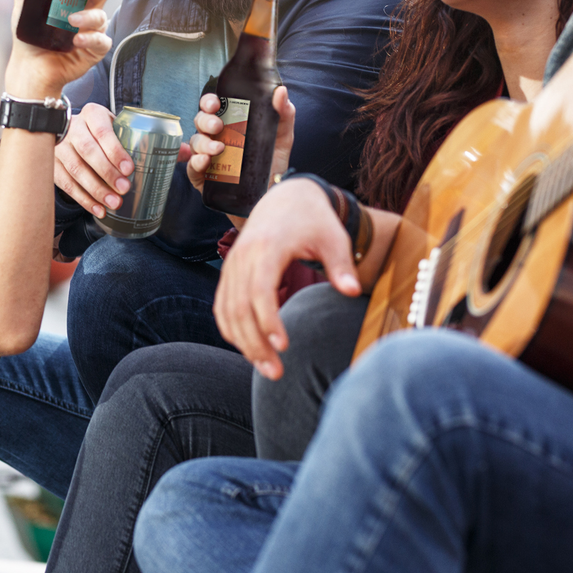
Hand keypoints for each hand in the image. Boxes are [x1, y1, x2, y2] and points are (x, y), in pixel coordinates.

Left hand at [5, 0, 114, 98]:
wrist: (28, 66)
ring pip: (103, 14)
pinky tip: (77, 40)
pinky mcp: (94, 49)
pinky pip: (101, 41)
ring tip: (71, 21)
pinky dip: (91, 38)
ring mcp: (93, 28)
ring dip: (88, 15)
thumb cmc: (28, 31)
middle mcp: (88, 6)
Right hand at [55, 103, 130, 217]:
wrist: (72, 131)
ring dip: (96, 189)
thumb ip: (135, 139)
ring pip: (75, 169)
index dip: (115, 151)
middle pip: (87, 151)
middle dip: (107, 172)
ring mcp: (59, 146)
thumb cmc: (102, 132)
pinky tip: (98, 209)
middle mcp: (72, 127)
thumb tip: (169, 153)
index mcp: (92, 114)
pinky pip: (66, 184)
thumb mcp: (115, 127)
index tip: (129, 169)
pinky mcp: (52, 164)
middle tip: (124, 189)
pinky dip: (84, 199)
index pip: (102, 131)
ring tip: (113, 202)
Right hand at [186, 85, 294, 194]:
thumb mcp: (283, 138)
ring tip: (219, 150)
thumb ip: (284, 113)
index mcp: (231, 125)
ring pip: (196, 143)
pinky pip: (191, 168)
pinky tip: (206, 162)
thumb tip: (281, 91)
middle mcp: (217, 139)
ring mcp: (209, 158)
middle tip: (218, 126)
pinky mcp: (205, 179)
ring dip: (204, 143)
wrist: (272, 198)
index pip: (213, 107)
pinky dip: (195, 163)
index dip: (209, 102)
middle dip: (205, 121)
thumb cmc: (274, 166)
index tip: (216, 103)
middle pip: (200, 122)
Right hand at [212, 178, 360, 379]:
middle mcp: (243, 257)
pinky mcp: (229, 274)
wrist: (286, 199)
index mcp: (268, 246)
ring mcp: (232, 265)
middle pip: (239, 307)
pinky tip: (250, 350)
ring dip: (243, 343)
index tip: (285, 346)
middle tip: (276, 373)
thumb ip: (341, 266)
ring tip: (266, 368)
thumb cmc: (313, 221)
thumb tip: (350, 292)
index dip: (268, 320)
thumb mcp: (334, 238)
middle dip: (255, 344)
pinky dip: (231, 330)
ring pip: (227, 312)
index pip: (260, 289)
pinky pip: (222, 307)